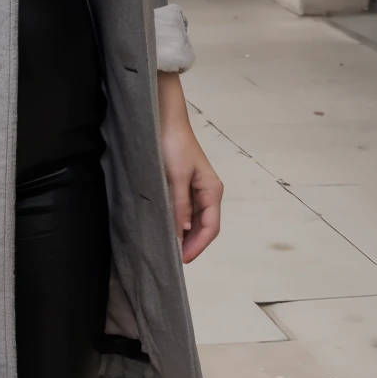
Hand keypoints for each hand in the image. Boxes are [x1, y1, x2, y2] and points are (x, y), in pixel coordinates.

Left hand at [157, 72, 222, 263]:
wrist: (164, 119)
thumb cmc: (173, 144)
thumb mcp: (176, 176)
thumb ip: (180, 204)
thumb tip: (182, 231)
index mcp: (212, 189)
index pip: (211, 227)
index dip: (198, 245)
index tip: (182, 259)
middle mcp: (208, 191)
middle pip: (204, 225)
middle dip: (192, 243)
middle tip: (174, 258)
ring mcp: (196, 188)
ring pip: (195, 219)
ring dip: (185, 234)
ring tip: (171, 247)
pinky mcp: (184, 183)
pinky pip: (185, 208)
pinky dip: (179, 221)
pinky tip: (169, 227)